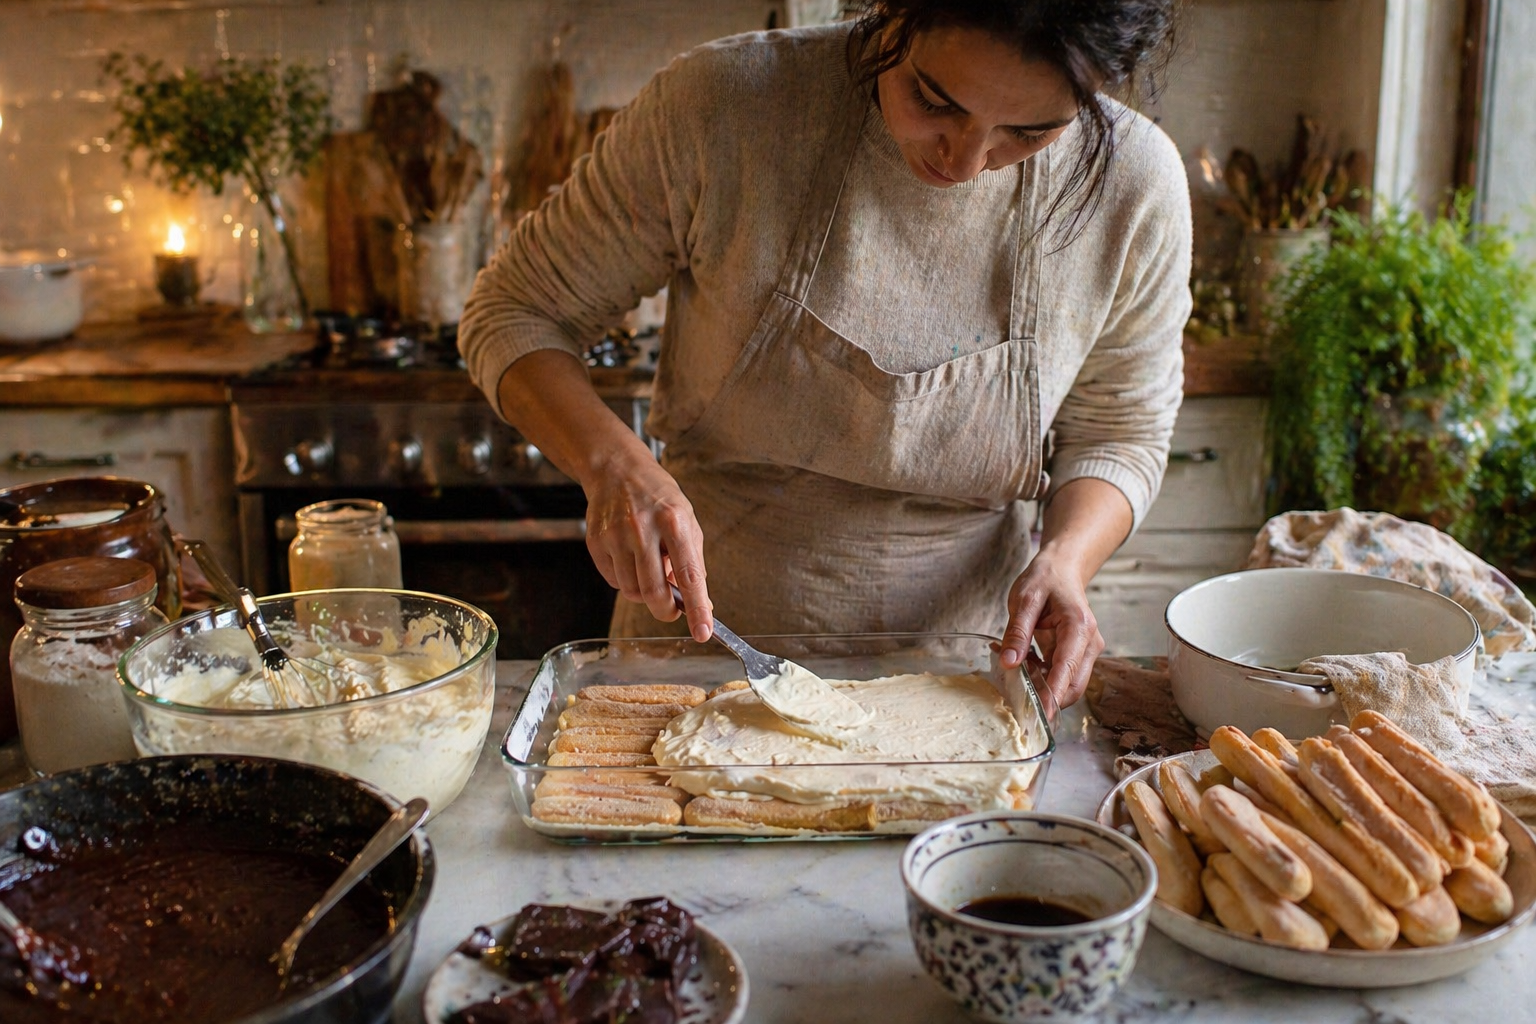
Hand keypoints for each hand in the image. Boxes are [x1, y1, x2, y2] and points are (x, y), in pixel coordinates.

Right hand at [582, 450, 713, 641]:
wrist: (617, 470)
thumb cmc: (658, 498)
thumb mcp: (687, 520)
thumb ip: (694, 561)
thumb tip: (700, 603)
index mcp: (674, 522)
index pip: (689, 575)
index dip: (697, 608)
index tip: (703, 632)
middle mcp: (642, 529)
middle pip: (653, 592)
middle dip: (665, 611)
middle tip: (672, 609)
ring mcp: (615, 536)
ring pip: (631, 592)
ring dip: (644, 593)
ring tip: (649, 568)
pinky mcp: (595, 542)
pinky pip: (614, 581)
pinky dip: (626, 580)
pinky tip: (630, 558)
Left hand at [998, 552, 1104, 708]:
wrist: (1061, 569)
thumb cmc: (1045, 579)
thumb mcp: (1024, 600)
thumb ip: (1017, 632)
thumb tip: (1009, 663)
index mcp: (1078, 627)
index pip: (1067, 669)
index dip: (1054, 695)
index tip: (1041, 714)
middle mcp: (1089, 643)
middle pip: (1074, 686)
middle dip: (1047, 696)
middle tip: (1014, 692)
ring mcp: (1086, 650)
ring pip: (1068, 684)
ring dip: (1042, 686)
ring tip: (1014, 667)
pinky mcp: (1077, 654)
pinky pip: (1061, 675)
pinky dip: (1042, 676)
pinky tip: (1022, 662)